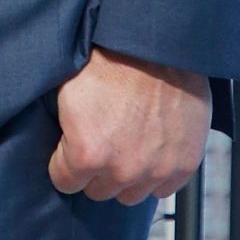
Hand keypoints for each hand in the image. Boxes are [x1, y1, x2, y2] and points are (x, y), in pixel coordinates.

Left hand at [47, 44, 210, 204]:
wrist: (155, 45)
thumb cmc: (107, 62)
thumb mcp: (65, 93)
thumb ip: (60, 134)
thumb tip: (55, 148)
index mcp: (87, 153)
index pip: (65, 182)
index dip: (65, 162)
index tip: (71, 148)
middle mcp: (122, 169)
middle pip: (98, 191)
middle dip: (95, 170)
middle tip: (101, 141)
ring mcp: (156, 169)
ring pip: (130, 194)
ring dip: (126, 174)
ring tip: (126, 145)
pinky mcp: (184, 164)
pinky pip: (163, 188)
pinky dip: (156, 173)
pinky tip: (149, 149)